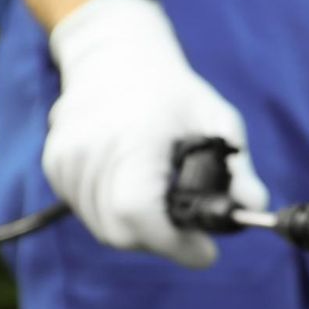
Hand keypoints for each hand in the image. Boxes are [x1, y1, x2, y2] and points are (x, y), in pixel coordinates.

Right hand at [43, 0, 267, 268]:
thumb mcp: (217, 121)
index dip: (174, 244)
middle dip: (162, 242)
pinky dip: (113, 215)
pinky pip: (86, 212)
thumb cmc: (172, 92)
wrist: (114, 55)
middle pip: (122, 232)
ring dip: (138, 230)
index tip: (205, 252)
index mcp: (134, 140)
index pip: (139, 214)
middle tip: (188, 231)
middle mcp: (91, 150)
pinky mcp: (55, 164)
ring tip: (163, 205)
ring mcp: (66, 158)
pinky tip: (134, 190)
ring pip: (104, 228)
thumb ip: (239, 170)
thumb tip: (254, 210)